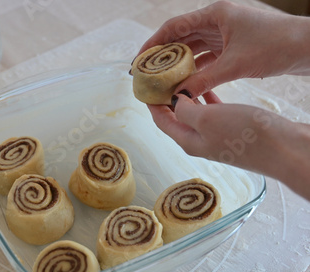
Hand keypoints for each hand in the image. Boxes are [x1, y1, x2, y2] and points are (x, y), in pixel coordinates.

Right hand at [138, 1, 309, 97]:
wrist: (307, 48)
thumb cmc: (275, 46)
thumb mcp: (234, 65)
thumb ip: (202, 81)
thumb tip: (178, 97)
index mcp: (214, 14)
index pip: (174, 27)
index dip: (153, 43)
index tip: (139, 60)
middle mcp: (216, 21)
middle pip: (180, 38)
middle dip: (162, 56)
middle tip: (147, 74)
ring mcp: (224, 34)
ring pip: (192, 50)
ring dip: (178, 65)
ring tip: (162, 82)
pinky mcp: (232, 47)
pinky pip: (206, 59)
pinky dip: (195, 71)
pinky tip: (185, 84)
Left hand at [148, 93, 309, 199]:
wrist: (286, 149)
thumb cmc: (246, 135)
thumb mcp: (208, 119)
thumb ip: (186, 111)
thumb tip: (175, 102)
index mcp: (188, 141)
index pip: (162, 122)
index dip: (152, 105)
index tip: (145, 87)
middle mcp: (200, 141)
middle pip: (176, 119)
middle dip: (167, 99)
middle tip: (163, 78)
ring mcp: (218, 137)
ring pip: (196, 114)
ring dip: (188, 97)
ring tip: (182, 77)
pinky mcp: (235, 131)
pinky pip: (214, 113)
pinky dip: (207, 99)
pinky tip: (207, 87)